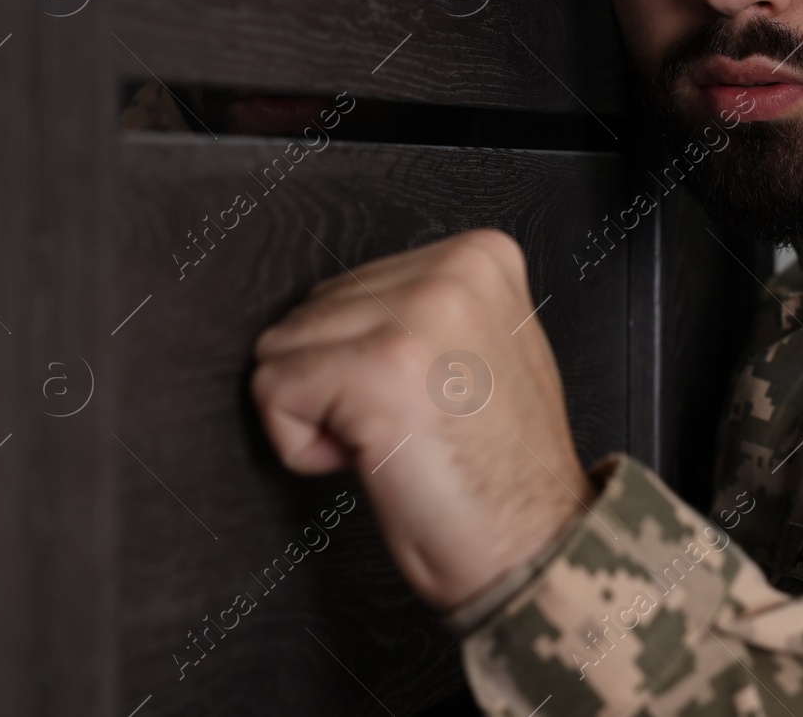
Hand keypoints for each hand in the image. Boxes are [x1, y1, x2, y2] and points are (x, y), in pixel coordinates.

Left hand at [249, 228, 592, 610]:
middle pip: (310, 313)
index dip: (364, 358)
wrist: (530, 546)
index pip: (349, 287)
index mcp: (482, 256)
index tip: (426, 402)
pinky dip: (300, 444)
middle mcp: (452, 270)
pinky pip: (272, 390)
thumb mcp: (487, 348)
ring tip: (396, 442)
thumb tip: (333, 308)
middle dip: (337, 382)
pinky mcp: (375, 368)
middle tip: (412, 428)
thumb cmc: (499, 470)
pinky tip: (372, 459)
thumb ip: (424, 309)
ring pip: (281, 348)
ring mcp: (415, 316)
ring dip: (321, 413)